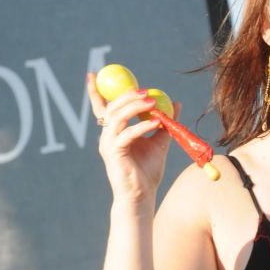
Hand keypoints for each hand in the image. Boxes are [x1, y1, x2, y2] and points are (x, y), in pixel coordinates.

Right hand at [87, 72, 181, 205]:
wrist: (142, 196)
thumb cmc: (147, 172)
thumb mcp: (159, 142)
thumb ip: (164, 122)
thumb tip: (176, 103)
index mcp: (114, 132)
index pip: (102, 107)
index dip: (95, 91)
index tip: (93, 73)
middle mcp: (107, 136)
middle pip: (111, 107)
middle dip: (127, 95)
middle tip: (146, 90)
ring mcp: (108, 144)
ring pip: (117, 117)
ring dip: (134, 107)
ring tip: (153, 103)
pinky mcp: (114, 153)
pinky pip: (127, 134)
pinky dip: (141, 126)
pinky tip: (156, 123)